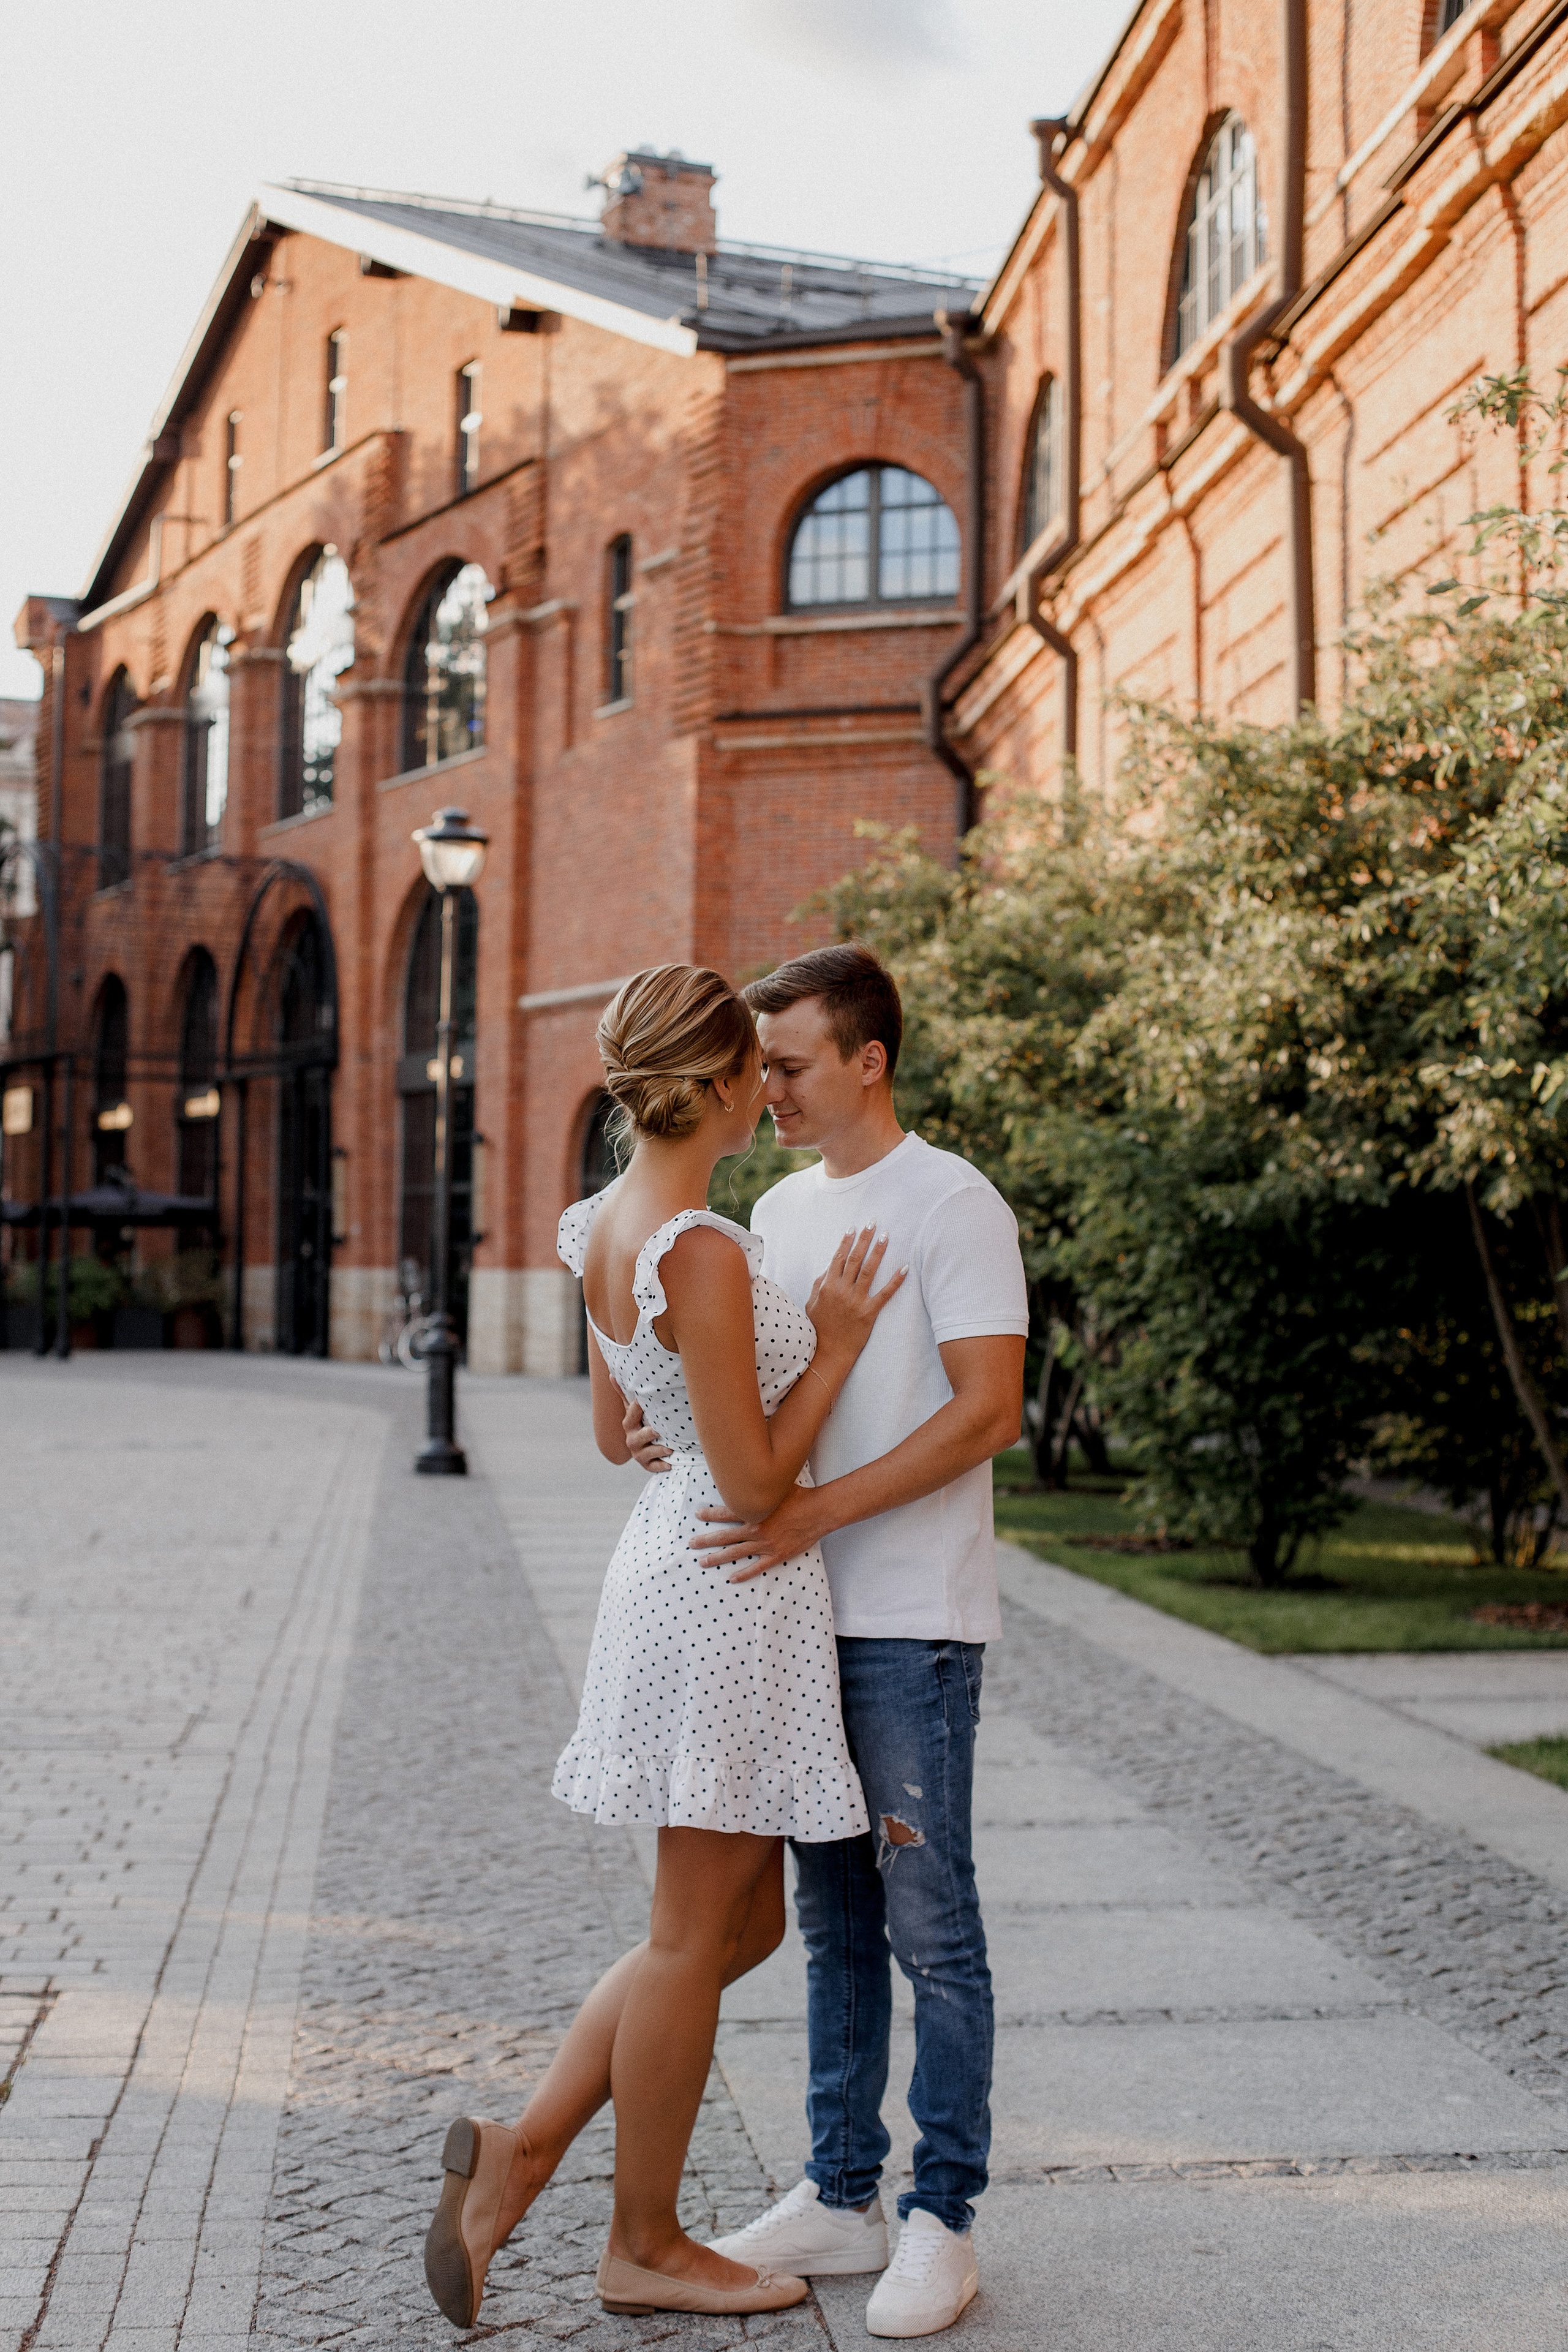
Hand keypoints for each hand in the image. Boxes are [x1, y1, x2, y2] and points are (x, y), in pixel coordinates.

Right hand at [622, 1394, 670, 1473]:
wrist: (645, 1447)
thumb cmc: (641, 1423)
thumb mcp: (633, 1410)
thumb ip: (624, 1394)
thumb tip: (611, 1375)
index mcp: (629, 1425)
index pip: (631, 1415)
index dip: (637, 1407)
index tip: (644, 1399)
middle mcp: (631, 1440)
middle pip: (638, 1436)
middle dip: (649, 1433)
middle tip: (660, 1430)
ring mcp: (639, 1454)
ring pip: (646, 1453)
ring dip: (658, 1450)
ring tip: (670, 1448)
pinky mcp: (647, 1465)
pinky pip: (653, 1467)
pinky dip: (661, 1466)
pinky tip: (670, 1464)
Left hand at [691, 1485, 831, 1580]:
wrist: (819, 1511)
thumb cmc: (800, 1496)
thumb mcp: (777, 1486)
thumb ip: (761, 1486)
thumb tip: (749, 1474)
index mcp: (755, 1512)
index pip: (727, 1513)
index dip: (710, 1514)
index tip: (697, 1515)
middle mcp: (756, 1528)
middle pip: (726, 1536)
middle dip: (706, 1540)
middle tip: (691, 1544)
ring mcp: (766, 1544)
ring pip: (736, 1553)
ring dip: (718, 1558)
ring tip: (703, 1562)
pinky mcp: (777, 1555)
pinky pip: (757, 1567)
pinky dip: (744, 1574)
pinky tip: (731, 1578)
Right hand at [806, 1227, 905, 1379]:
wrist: (828, 1353)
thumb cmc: (818, 1328)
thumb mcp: (812, 1303)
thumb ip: (820, 1284)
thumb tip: (829, 1268)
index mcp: (827, 1286)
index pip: (838, 1258)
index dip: (846, 1242)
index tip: (852, 1228)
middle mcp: (841, 1290)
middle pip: (854, 1259)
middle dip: (864, 1239)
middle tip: (872, 1223)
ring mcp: (855, 1301)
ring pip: (869, 1271)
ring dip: (878, 1252)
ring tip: (886, 1237)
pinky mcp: (869, 1313)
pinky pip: (885, 1294)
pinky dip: (895, 1281)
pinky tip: (904, 1268)